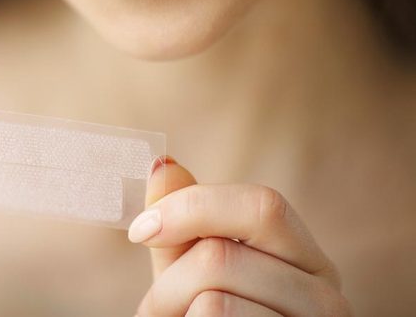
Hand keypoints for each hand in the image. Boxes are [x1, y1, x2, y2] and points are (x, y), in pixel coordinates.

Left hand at [129, 156, 350, 315]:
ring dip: (173, 313)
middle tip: (159, 304)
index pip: (263, 205)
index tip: (139, 229)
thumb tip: (163, 164)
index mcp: (304, 257)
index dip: (190, 207)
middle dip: (170, 279)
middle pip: (224, 254)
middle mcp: (325, 295)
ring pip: (213, 301)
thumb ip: (181, 224)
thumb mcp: (191, 269)